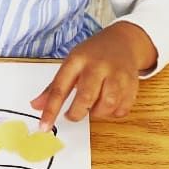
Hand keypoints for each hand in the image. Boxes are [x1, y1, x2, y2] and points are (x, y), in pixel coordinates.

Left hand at [30, 22, 156, 129]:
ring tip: (93, 105)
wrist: (123, 41)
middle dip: (76, 113)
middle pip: (85, 98)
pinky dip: (113, 113)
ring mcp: (117, 74)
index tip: (44, 127)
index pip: (60, 88)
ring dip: (97, 113)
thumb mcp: (71, 63)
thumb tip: (36, 106)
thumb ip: (54, 87)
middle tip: (72, 115)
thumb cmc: (92, 55)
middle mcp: (97, 66)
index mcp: (77, 60)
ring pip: (106, 105)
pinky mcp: (132, 83)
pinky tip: (108, 103)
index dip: (50, 110)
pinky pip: (122, 109)